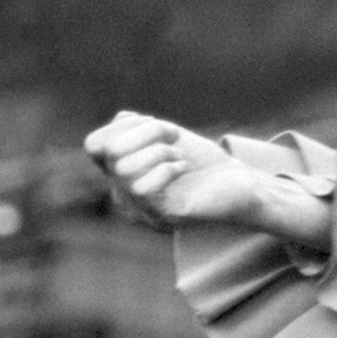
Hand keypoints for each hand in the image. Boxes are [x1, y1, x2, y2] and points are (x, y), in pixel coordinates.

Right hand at [84, 115, 319, 244]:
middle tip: (174, 137)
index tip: (156, 124)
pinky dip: (166, 168)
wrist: (242, 185)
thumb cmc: (205, 161)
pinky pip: (141, 188)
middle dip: (145, 132)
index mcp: (121, 174)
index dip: (122, 126)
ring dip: (158, 151)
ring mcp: (141, 209)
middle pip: (109, 151)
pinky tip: (183, 168)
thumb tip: (121, 120)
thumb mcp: (166, 136)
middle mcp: (124, 195)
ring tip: (180, 155)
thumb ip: (138, 127)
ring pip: (123, 169)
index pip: (93, 145)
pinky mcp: (160, 217)